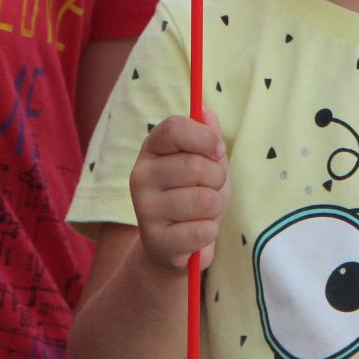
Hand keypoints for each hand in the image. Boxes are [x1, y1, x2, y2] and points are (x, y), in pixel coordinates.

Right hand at [129, 112, 229, 272]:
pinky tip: (196, 233)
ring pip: (204, 200)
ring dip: (215, 207)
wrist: (173, 245)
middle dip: (218, 178)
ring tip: (202, 212)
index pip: (174, 128)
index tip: (217, 150)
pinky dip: (210, 232)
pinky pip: (203, 230)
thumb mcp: (205, 162)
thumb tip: (207, 113)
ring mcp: (144, 210)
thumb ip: (207, 138)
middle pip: (196, 166)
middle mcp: (140, 176)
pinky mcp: (155, 241)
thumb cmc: (193, 195)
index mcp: (151, 149)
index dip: (204, 137)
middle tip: (210, 188)